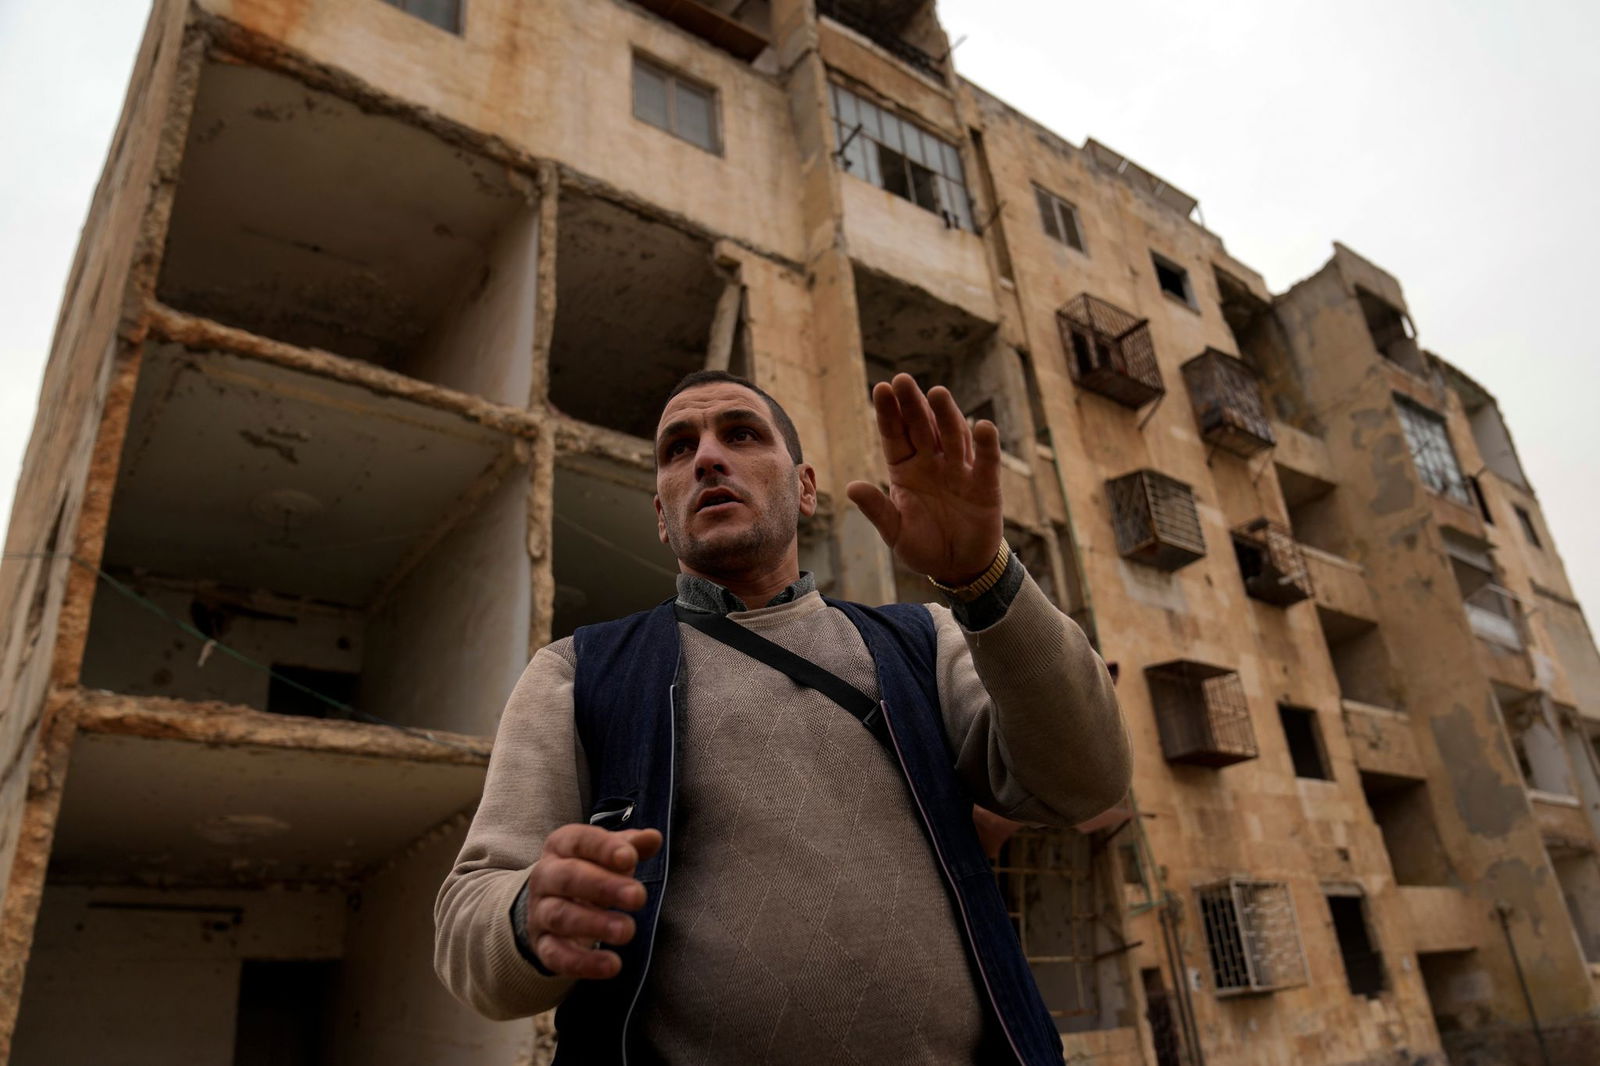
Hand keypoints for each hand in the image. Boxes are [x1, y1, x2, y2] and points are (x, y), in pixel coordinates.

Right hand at [525, 825, 662, 978]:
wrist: (550, 903)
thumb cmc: (589, 870)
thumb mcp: (607, 854)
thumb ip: (631, 845)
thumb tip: (653, 838)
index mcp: (561, 846)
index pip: (579, 841)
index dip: (603, 848)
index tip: (630, 859)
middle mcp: (545, 876)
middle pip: (568, 878)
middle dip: (604, 887)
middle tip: (638, 896)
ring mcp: (540, 912)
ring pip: (561, 916)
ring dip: (595, 924)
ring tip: (628, 931)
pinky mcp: (542, 945)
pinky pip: (556, 955)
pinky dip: (583, 963)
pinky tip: (612, 965)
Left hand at [846, 374, 1003, 585]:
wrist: (959, 567)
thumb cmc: (923, 546)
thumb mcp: (895, 533)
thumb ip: (877, 510)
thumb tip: (851, 488)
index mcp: (905, 470)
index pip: (895, 436)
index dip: (888, 413)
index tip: (881, 388)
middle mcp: (931, 463)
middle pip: (921, 428)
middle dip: (912, 404)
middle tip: (902, 379)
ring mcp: (959, 470)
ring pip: (952, 436)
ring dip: (946, 415)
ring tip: (937, 393)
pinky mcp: (985, 485)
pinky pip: (986, 462)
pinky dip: (986, 445)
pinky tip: (983, 427)